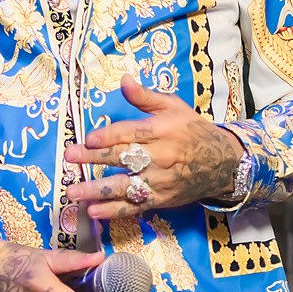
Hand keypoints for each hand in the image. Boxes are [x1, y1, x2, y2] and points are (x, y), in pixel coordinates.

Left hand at [63, 73, 242, 221]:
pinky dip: (114, 211)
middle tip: (69, 157)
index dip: (108, 136)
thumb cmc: (194, 131)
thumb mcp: (175, 107)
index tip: (88, 138)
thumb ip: (146, 97)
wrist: (223, 164)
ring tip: (73, 192)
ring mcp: (160, 182)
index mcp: (163, 131)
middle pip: (123, 158)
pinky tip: (94, 211)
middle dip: (93, 158)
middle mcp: (161, 157)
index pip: (131, 133)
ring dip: (97, 190)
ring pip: (125, 187)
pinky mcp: (161, 200)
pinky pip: (134, 207)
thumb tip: (123, 80)